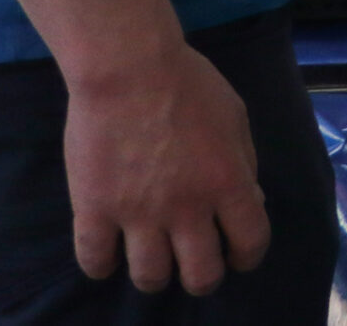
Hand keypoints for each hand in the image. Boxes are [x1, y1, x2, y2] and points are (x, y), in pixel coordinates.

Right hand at [65, 41, 266, 294]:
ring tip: (154, 264)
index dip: (248, 256)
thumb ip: (244, 164)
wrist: (130, 67)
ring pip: (150, 276)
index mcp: (228, 182)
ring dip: (156, 277)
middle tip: (196, 268)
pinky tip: (109, 256)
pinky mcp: (94, 209)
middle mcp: (187, 207)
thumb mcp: (236, 119)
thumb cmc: (189, 84)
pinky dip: (102, 266)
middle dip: (203, 279)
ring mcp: (138, 212)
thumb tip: (251, 202)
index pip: (250, 242)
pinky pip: (94, 260)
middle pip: (201, 274)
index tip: (239, 255)